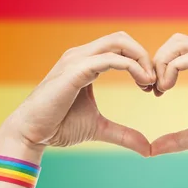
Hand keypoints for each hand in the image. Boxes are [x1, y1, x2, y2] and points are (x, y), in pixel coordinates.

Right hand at [0, 32, 155, 160]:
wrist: (31, 134)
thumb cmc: (59, 127)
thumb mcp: (99, 129)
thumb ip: (124, 135)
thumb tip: (148, 149)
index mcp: (86, 63)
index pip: (121, 47)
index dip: (141, 63)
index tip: (152, 88)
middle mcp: (81, 55)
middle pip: (122, 38)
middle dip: (145, 57)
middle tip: (156, 83)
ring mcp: (76, 60)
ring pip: (118, 42)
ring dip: (141, 59)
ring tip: (151, 83)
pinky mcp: (75, 70)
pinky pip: (110, 59)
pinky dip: (131, 67)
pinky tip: (143, 84)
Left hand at [150, 33, 187, 160]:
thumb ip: (177, 139)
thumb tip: (151, 150)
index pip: (178, 49)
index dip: (160, 65)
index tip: (152, 91)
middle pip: (177, 40)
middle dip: (157, 60)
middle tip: (151, 88)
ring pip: (181, 44)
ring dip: (162, 63)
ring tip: (159, 89)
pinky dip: (172, 69)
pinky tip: (167, 89)